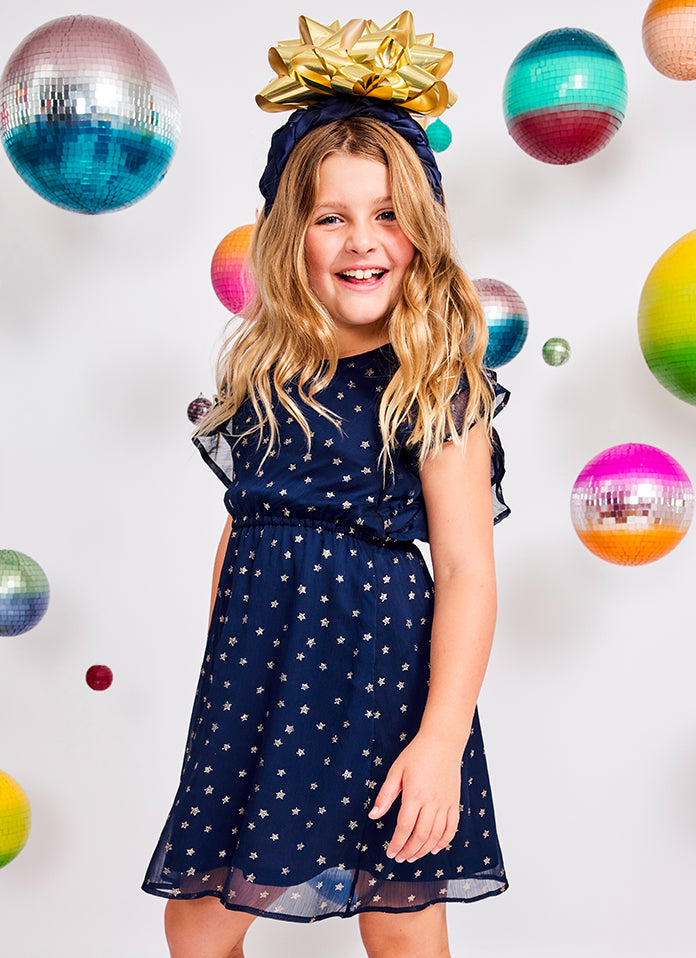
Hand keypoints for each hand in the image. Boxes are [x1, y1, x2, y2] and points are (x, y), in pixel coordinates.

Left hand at [367, 732, 462, 862]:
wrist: (442, 742)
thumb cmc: (417, 754)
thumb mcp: (396, 771)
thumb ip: (385, 795)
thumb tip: (373, 815)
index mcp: (414, 795)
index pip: (404, 828)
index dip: (397, 844)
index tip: (390, 853)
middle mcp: (431, 802)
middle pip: (421, 836)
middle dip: (409, 851)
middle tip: (400, 858)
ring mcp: (445, 803)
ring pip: (436, 835)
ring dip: (424, 850)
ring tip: (413, 856)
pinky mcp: (455, 802)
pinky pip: (452, 827)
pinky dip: (444, 841)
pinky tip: (436, 848)